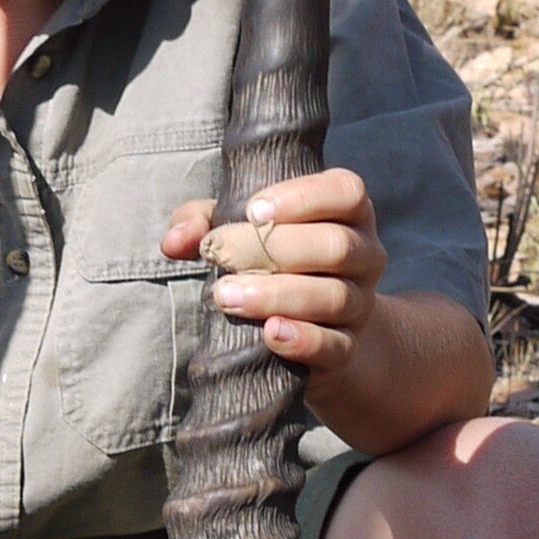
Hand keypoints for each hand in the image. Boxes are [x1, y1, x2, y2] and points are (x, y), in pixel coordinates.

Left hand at [161, 166, 386, 377]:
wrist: (313, 329)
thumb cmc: (269, 260)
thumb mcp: (238, 230)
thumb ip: (205, 223)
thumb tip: (174, 241)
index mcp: (347, 212)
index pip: (345, 191)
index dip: (302, 198)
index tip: (253, 211)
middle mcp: (365, 254)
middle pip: (337, 246)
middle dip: (277, 250)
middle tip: (224, 261)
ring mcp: (360, 303)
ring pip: (334, 296)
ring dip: (277, 295)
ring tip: (228, 298)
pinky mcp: (347, 347)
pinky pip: (336, 345)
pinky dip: (303, 340)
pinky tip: (270, 333)